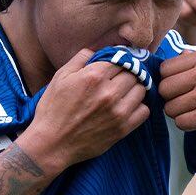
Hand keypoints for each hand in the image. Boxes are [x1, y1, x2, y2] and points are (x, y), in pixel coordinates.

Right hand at [20, 49, 149, 171]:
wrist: (51, 144)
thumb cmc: (52, 109)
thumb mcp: (60, 77)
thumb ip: (80, 59)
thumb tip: (96, 50)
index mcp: (94, 76)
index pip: (121, 59)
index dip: (117, 62)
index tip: (115, 67)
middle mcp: (108, 93)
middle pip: (134, 74)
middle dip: (126, 74)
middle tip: (118, 80)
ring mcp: (117, 112)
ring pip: (141, 90)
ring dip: (134, 89)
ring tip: (124, 93)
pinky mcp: (122, 129)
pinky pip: (144, 111)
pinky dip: (138, 107)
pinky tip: (127, 107)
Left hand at [159, 48, 195, 141]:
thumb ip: (194, 59)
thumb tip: (167, 60)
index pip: (165, 69)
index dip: (169, 80)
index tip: (181, 87)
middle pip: (164, 88)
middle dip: (172, 98)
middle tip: (189, 101)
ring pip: (169, 108)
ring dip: (180, 113)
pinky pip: (179, 122)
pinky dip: (188, 124)